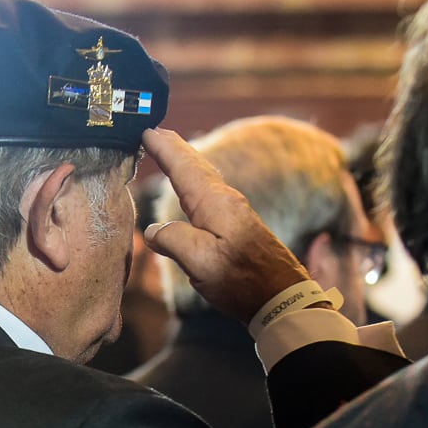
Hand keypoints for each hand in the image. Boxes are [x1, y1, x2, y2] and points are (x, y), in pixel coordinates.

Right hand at [140, 128, 309, 323]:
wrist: (281, 297)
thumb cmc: (242, 280)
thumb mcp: (200, 262)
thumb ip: (173, 240)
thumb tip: (154, 230)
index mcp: (214, 203)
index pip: (183, 167)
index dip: (163, 148)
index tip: (146, 130)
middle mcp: (225, 200)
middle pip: (195, 165)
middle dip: (174, 147)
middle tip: (154, 131)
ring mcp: (233, 212)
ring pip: (203, 177)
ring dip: (184, 161)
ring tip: (169, 150)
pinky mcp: (237, 226)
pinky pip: (208, 191)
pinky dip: (193, 180)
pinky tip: (191, 188)